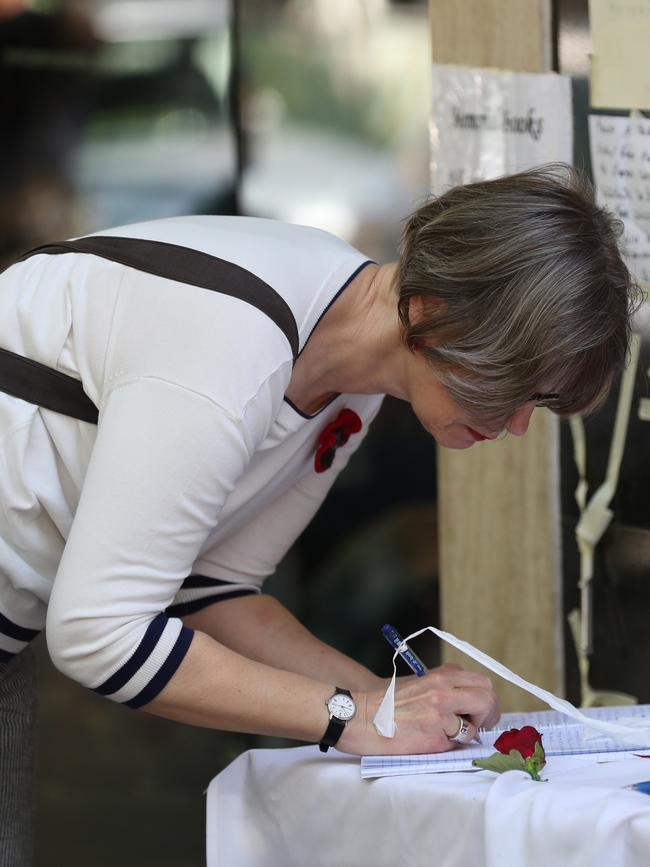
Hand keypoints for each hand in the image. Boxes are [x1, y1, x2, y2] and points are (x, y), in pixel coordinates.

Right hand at [342, 663, 498, 755]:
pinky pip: (457, 743)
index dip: (485, 699)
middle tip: (477, 725)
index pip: (481, 682)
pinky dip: (450, 745)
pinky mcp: (433, 736)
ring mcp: (439, 714)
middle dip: (488, 714)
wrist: (360, 716)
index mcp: (439, 676)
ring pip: (476, 724)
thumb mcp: (419, 683)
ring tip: (449, 734)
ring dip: (468, 732)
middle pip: (487, 698)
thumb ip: (445, 686)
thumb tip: (471, 702)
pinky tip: (433, 740)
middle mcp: (442, 691)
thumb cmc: (388, 703)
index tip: (480, 711)